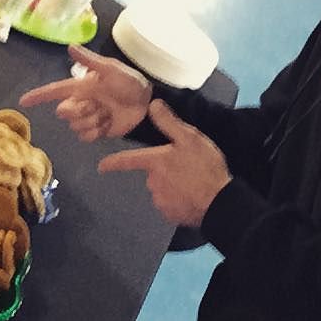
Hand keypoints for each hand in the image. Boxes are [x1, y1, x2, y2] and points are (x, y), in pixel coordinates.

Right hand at [18, 45, 152, 139]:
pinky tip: (109, 124)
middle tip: (98, 105)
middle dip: (79, 111)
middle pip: (63, 112)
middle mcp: (82, 101)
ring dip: (92, 121)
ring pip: (75, 126)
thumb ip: (90, 61)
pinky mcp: (97, 131)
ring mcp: (89, 117)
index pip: (55, 90)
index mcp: (82, 86)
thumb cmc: (130, 82)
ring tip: (107, 113)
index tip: (23, 101)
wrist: (147, 103)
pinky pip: (85, 137)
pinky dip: (97, 132)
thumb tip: (69, 45)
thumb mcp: (111, 69)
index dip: (39, 95)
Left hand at [97, 99, 231, 226]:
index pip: (128, 160)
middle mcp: (152, 183)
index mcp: (155, 163)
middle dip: (165, 170)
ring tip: (193, 181)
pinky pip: (171, 203)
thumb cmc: (204, 167)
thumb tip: (153, 105)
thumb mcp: (190, 138)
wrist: (220, 202)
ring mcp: (161, 201)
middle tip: (187, 166)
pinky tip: (194, 194)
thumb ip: (169, 122)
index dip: (113, 162)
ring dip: (173, 185)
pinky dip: (179, 199)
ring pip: (162, 188)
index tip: (101, 166)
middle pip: (153, 173)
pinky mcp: (171, 215)